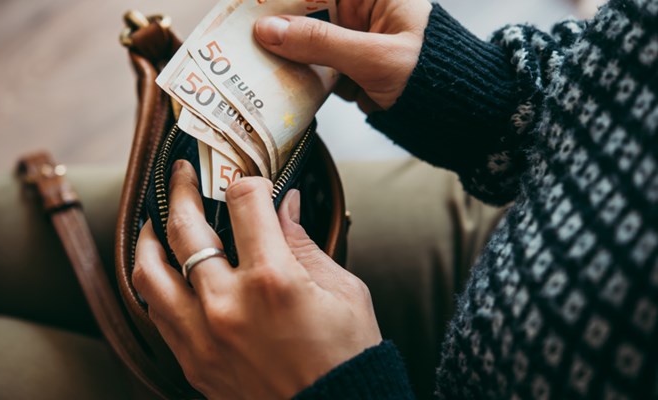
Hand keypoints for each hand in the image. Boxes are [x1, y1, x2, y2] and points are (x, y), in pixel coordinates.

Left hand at [133, 160, 381, 398]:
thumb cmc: (347, 357)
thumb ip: (305, 243)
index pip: (244, 201)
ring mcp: (203, 336)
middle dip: (183, 189)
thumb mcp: (343, 292)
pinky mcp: (193, 362)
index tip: (250, 182)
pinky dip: (155, 286)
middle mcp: (228, 304)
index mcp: (273, 280)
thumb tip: (285, 205)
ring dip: (150, 238)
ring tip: (156, 223)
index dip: (247, 181)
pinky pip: (156, 314)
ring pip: (150, 272)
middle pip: (185, 227)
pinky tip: (163, 274)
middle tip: (182, 174)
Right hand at [254, 0, 431, 112]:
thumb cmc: (435, 77)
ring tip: (252, 61)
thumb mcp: (375, 57)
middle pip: (307, 12)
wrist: (461, 115)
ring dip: (284, 52)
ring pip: (307, 41)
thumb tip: (269, 30)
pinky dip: (298, 74)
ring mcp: (355, 40)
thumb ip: (321, 44)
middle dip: (277, 25)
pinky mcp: (351, 68)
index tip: (250, 7)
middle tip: (242, 36)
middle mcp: (362, 11)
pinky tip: (277, 81)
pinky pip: (315, 65)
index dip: (283, 0)